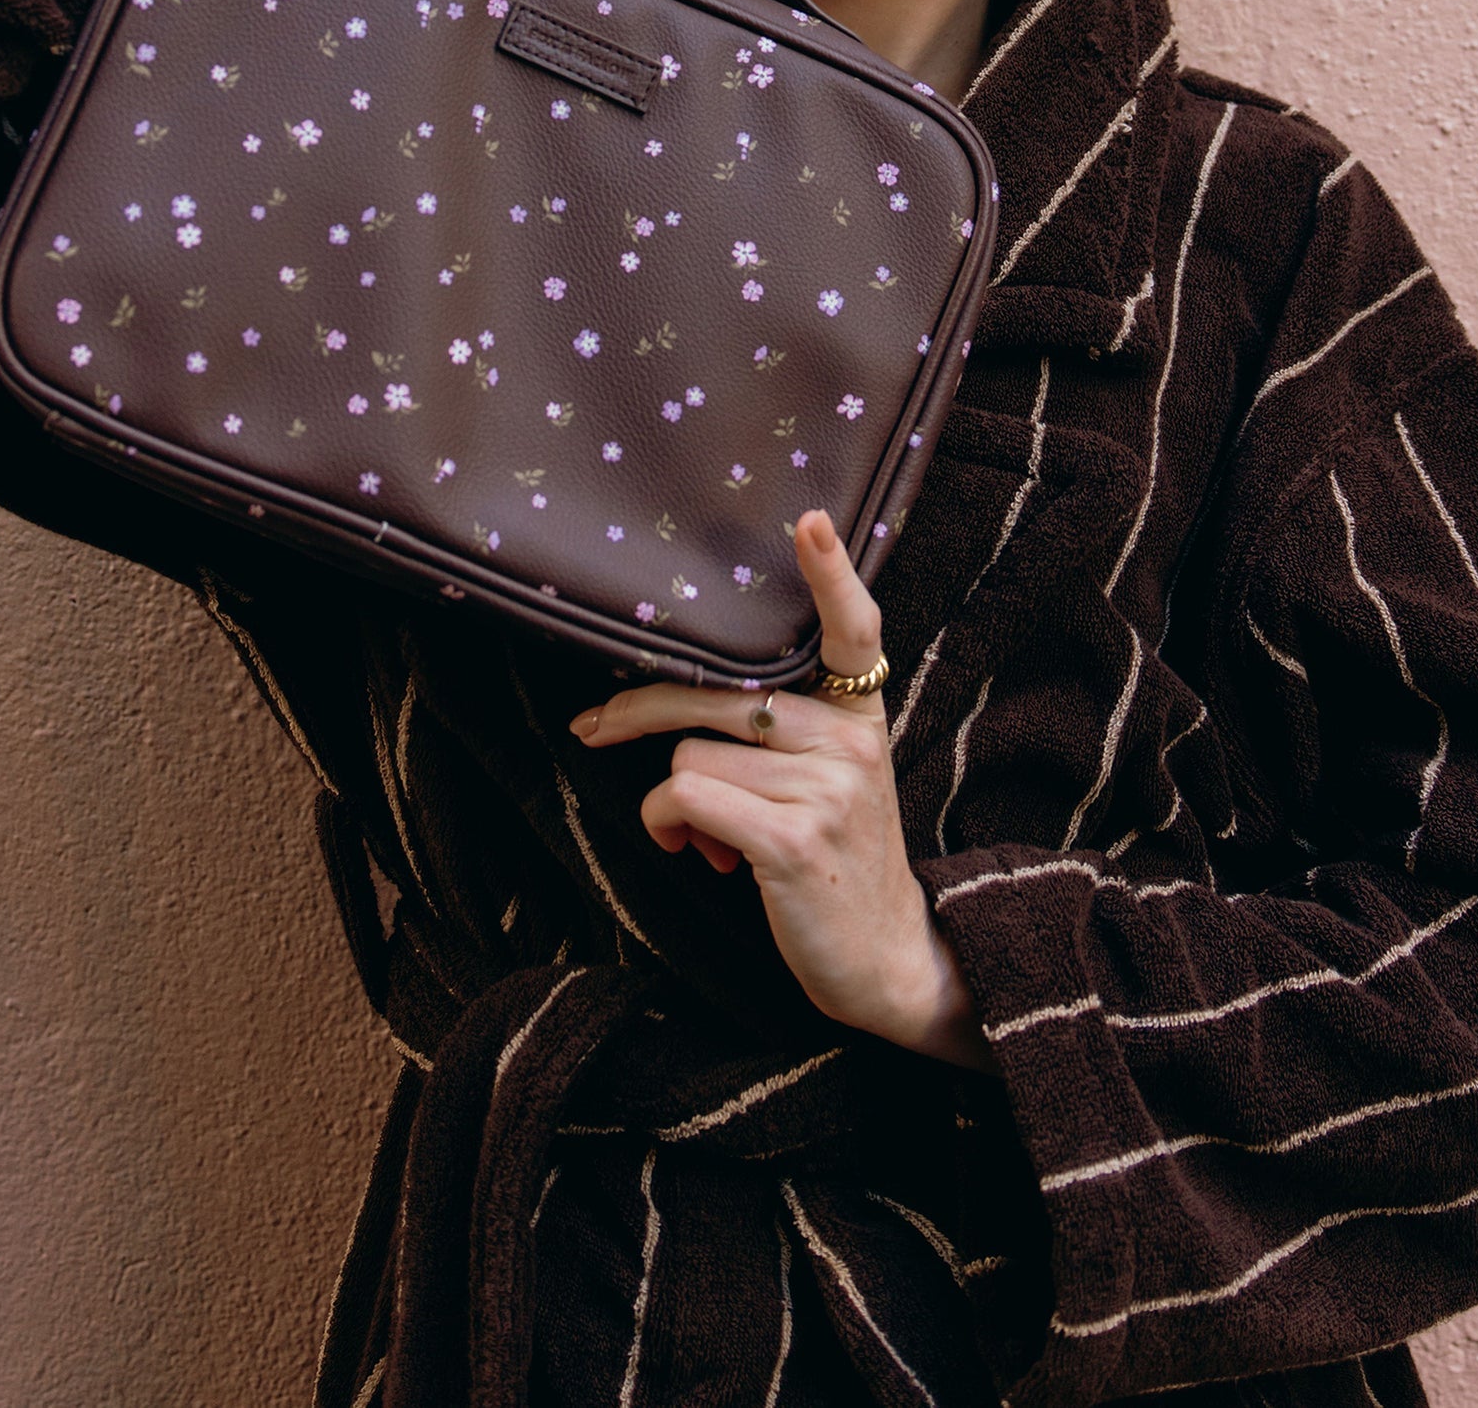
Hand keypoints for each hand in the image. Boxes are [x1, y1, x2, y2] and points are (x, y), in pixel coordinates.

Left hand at [570, 510, 990, 1070]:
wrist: (886, 958)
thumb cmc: (835, 857)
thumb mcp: (828, 780)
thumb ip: (778, 730)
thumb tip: (672, 718)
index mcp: (860, 714)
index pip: (855, 629)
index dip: (831, 572)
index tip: (808, 519)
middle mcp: (850, 740)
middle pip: (718, 692)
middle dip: (639, 709)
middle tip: (592, 727)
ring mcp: (826, 789)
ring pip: (690, 753)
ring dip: (669, 800)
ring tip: (702, 836)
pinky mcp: (793, 840)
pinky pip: (686, 797)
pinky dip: (667, 825)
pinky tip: (698, 855)